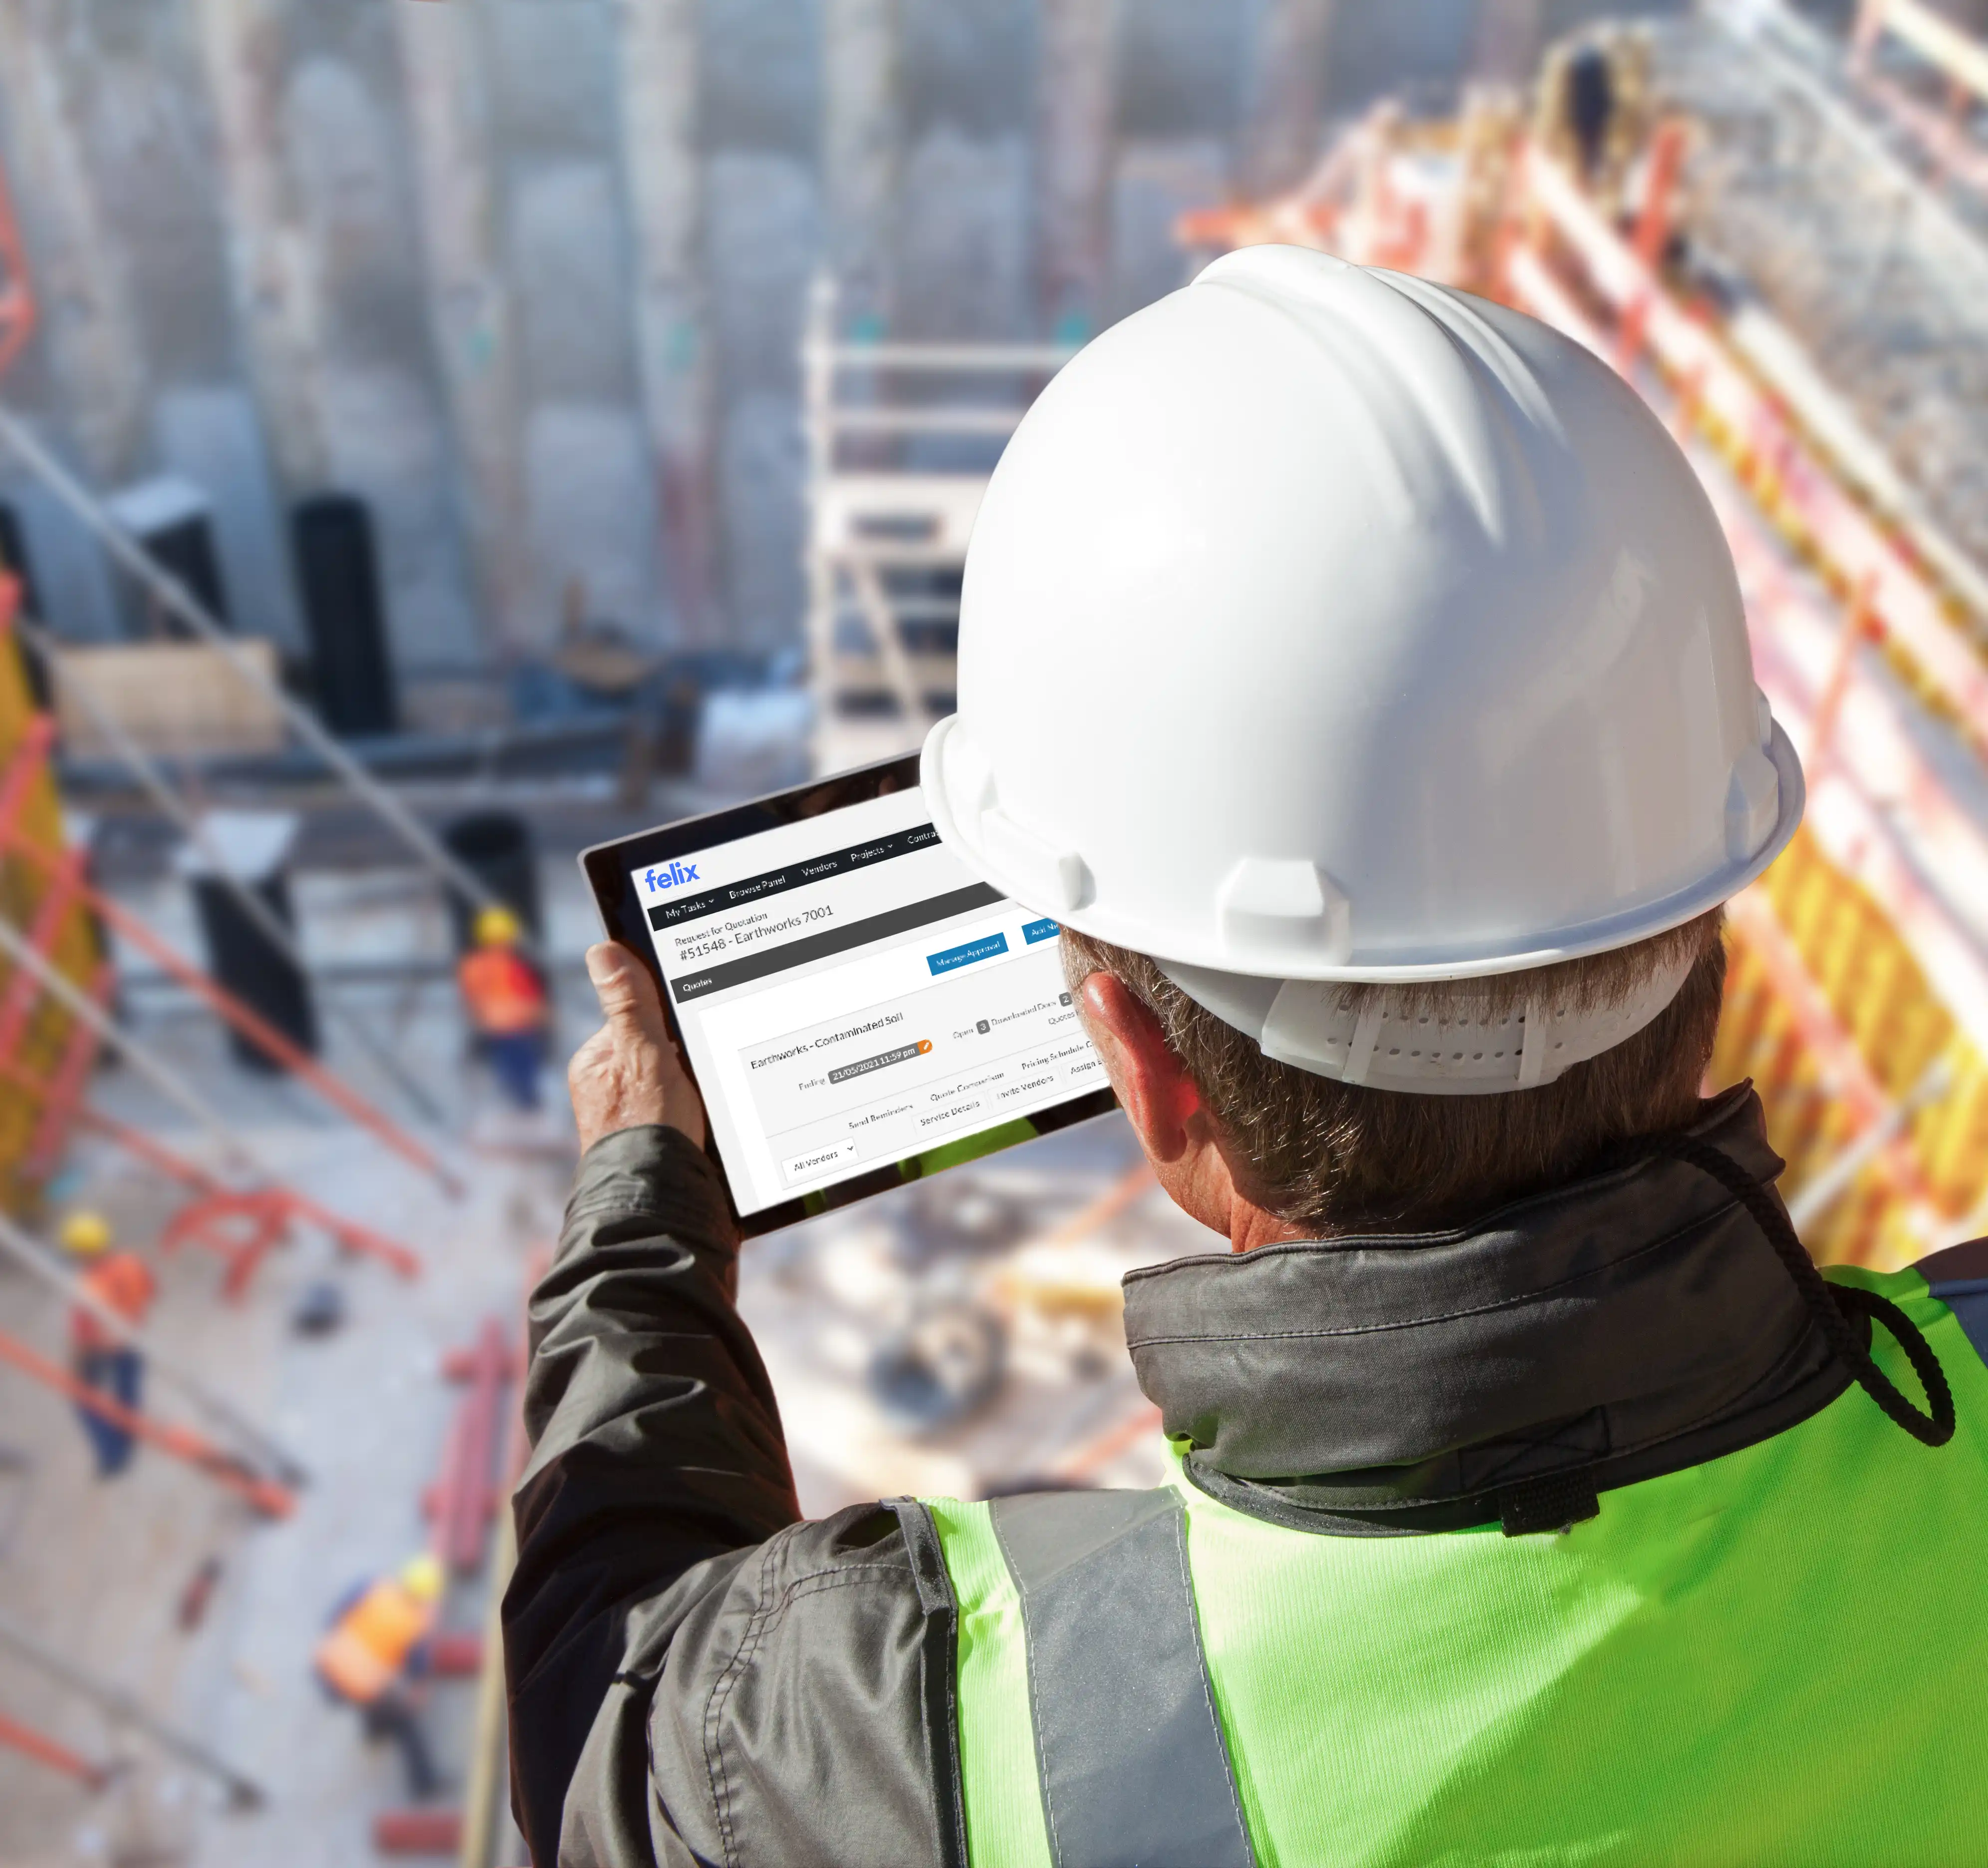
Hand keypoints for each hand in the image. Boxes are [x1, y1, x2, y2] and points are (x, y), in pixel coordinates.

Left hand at [569, 944, 706, 1152]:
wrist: (660, 1201)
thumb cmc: (647, 1128)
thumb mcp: (643, 1054)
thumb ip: (629, 1004)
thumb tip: (603, 951)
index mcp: (594, 1063)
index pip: (636, 1018)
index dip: (667, 1024)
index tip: (686, 1040)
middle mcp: (606, 1090)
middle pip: (658, 1050)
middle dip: (684, 1059)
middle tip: (697, 1077)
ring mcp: (629, 1117)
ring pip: (674, 1081)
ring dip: (695, 1088)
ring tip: (702, 1105)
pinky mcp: (654, 1140)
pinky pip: (683, 1111)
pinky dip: (699, 1114)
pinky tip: (707, 1124)